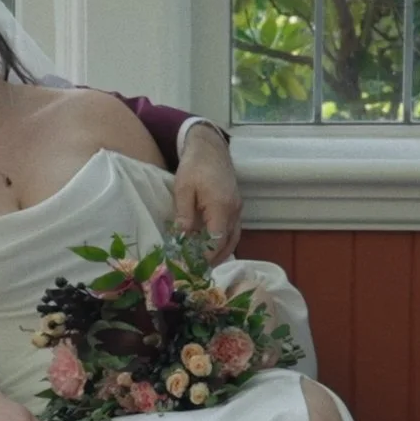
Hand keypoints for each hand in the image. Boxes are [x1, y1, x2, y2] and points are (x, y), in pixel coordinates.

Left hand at [175, 122, 241, 263]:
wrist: (211, 148)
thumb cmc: (194, 166)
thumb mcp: (183, 189)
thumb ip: (184, 215)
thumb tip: (181, 240)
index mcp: (221, 206)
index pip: (216, 241)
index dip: (204, 257)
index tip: (189, 267)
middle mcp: (234, 211)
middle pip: (227, 244)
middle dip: (211, 259)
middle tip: (194, 271)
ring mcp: (238, 210)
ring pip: (232, 240)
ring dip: (219, 254)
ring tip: (201, 265)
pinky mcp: (236, 208)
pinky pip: (232, 232)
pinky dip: (222, 243)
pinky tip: (209, 249)